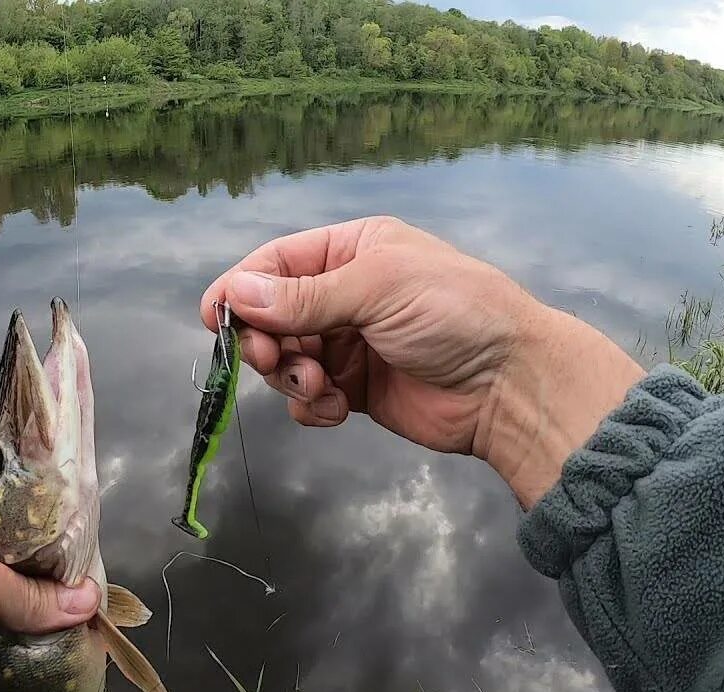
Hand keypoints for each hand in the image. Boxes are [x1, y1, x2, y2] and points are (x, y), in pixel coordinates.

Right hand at [201, 216, 644, 505]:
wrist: (510, 386)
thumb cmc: (455, 315)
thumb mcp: (377, 289)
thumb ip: (303, 297)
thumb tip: (236, 293)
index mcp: (353, 250)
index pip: (277, 263)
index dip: (241, 288)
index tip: (214, 318)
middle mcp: (345, 293)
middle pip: (272, 315)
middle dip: (265, 340)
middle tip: (273, 360)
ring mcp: (349, 343)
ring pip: (285, 358)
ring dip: (289, 376)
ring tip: (318, 386)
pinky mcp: (354, 390)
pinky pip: (307, 396)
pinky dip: (310, 405)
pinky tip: (333, 408)